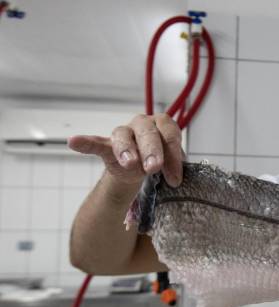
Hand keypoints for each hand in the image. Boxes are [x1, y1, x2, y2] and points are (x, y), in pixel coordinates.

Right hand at [67, 113, 183, 187]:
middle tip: (154, 167)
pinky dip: (85, 142)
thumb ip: (173, 168)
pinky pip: (95, 142)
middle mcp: (143, 124)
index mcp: (163, 125)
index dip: (173, 156)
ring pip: (123, 136)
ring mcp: (124, 133)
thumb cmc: (162, 161)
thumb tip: (176, 182)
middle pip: (148, 133)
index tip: (175, 179)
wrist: (140, 171)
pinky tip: (73, 142)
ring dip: (127, 149)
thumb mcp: (171, 165)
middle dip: (152, 151)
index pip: (170, 135)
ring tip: (130, 164)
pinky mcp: (107, 145)